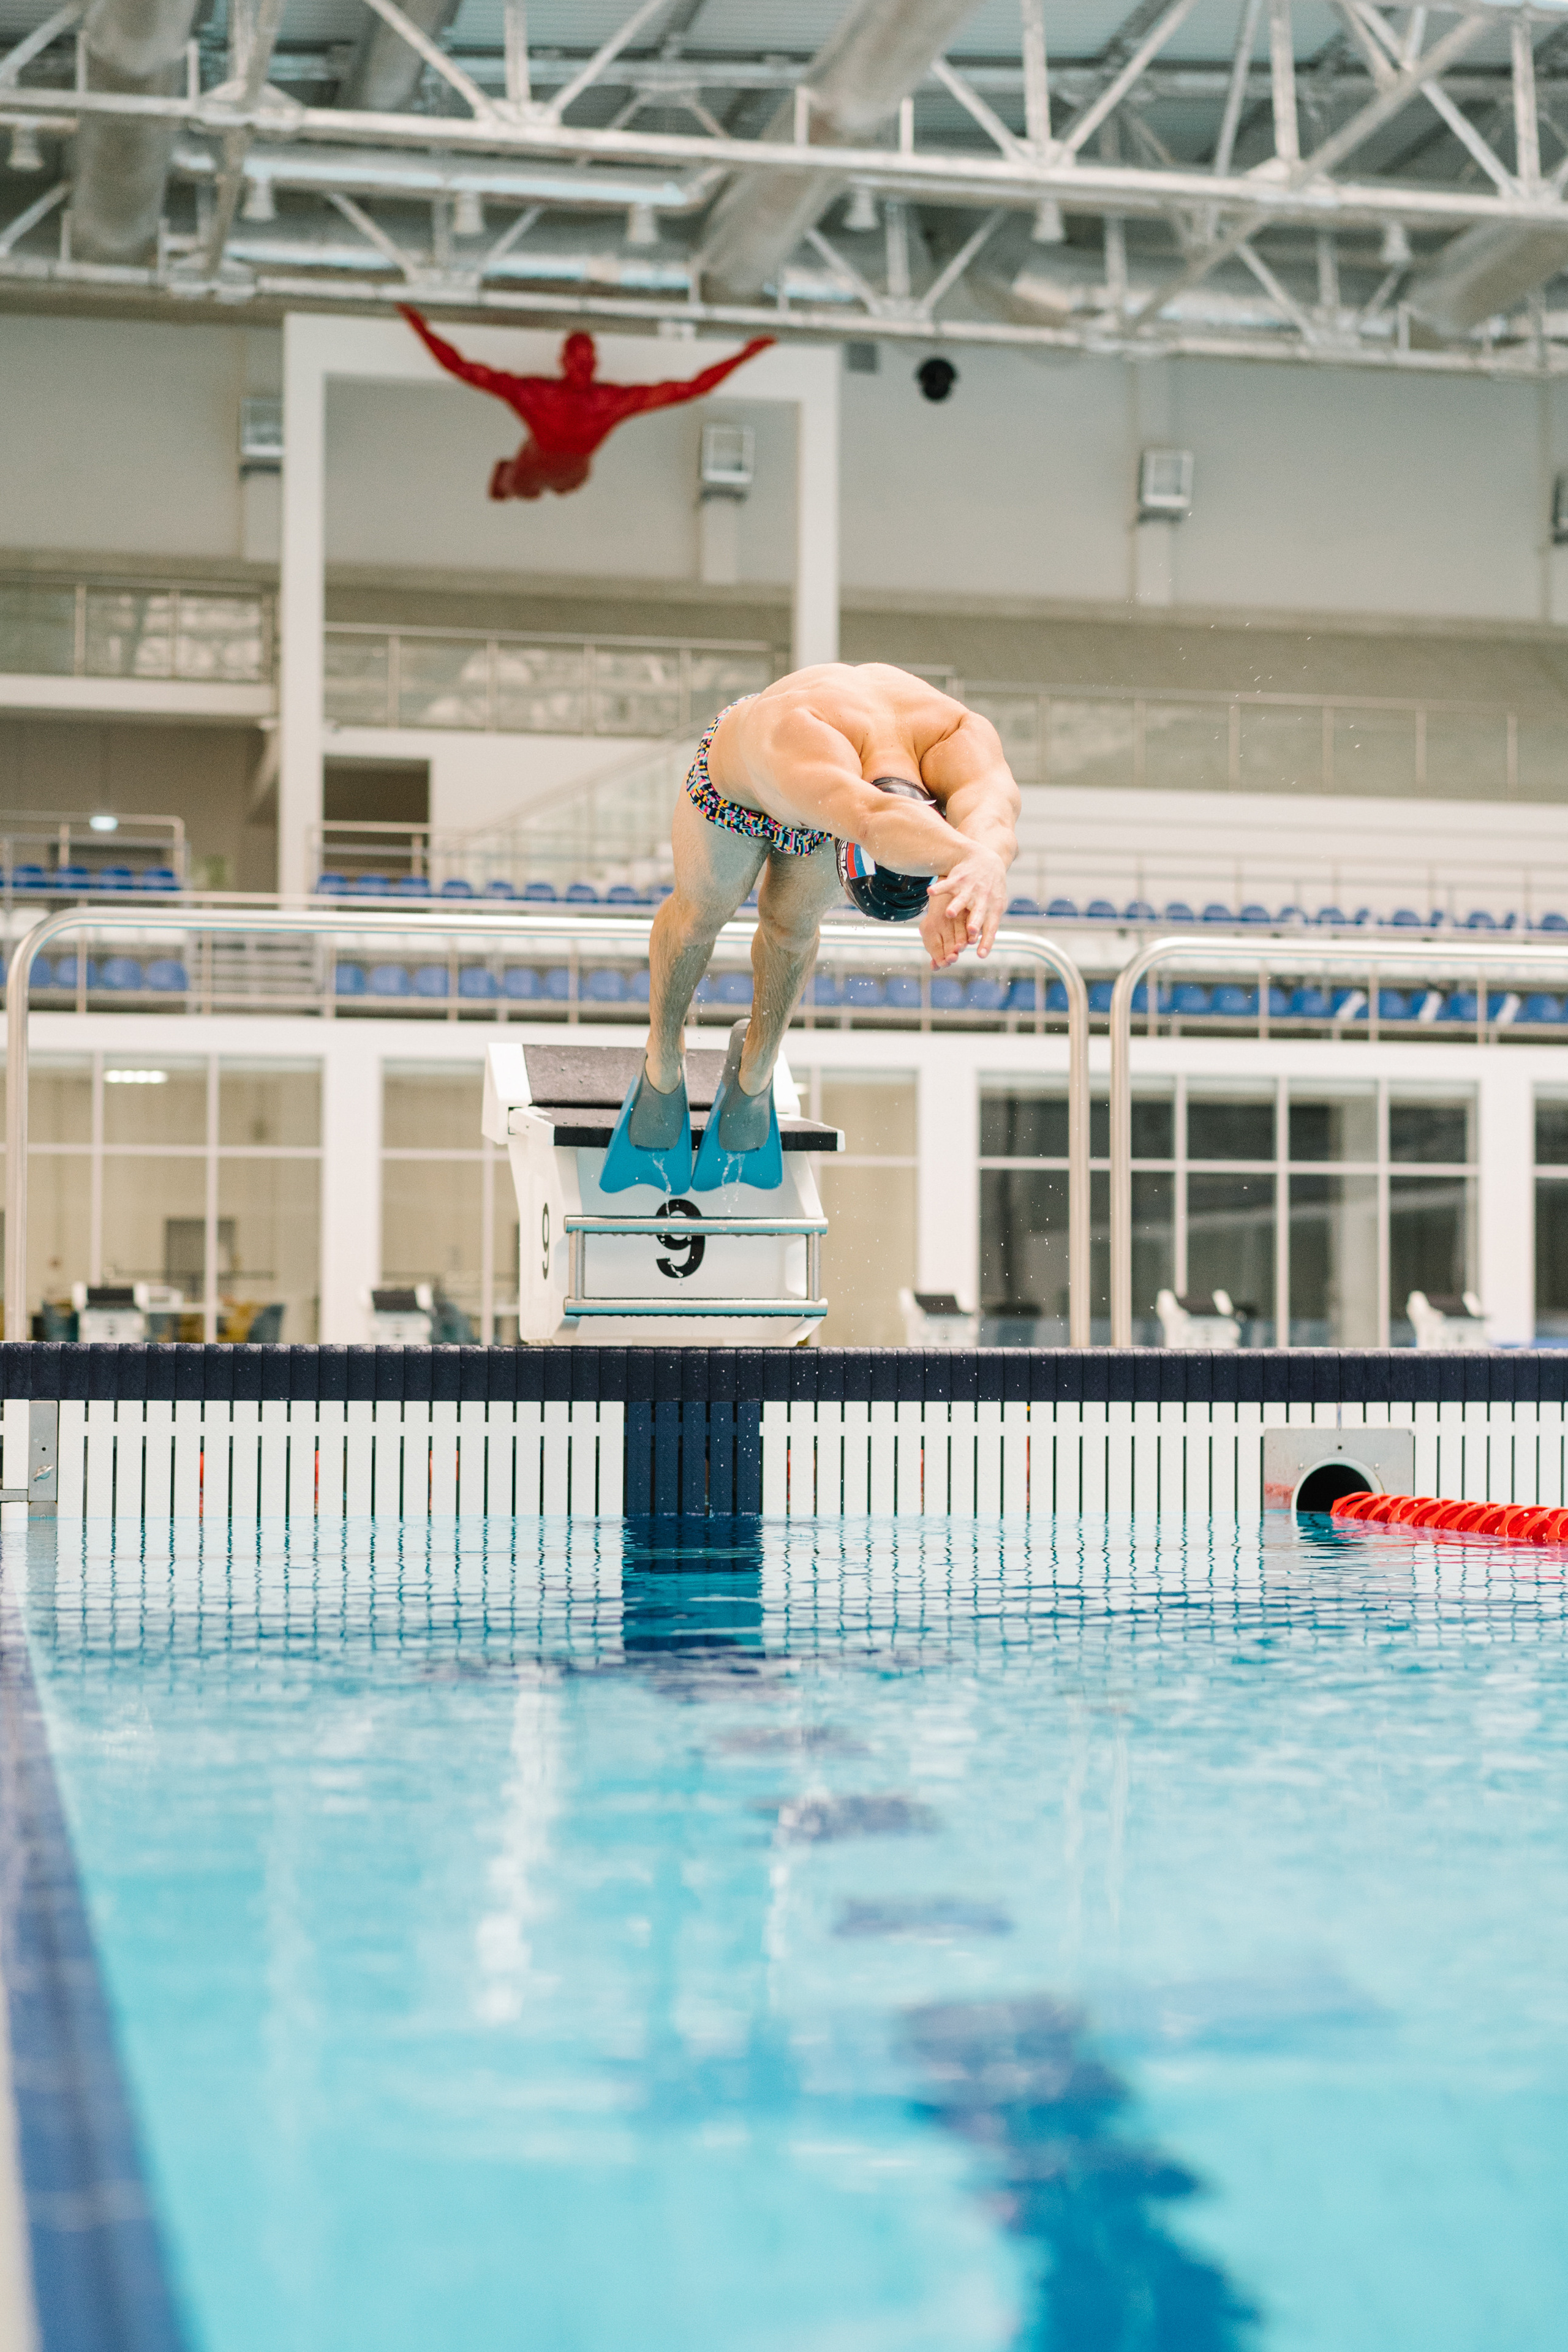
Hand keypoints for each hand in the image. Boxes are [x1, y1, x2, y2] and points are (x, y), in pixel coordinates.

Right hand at [921, 848, 1007, 968]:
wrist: (986, 860)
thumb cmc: (991, 890)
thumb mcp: (996, 907)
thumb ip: (989, 927)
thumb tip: (983, 952)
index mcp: (993, 908)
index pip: (991, 927)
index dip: (987, 941)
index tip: (981, 955)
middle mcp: (983, 899)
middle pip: (979, 912)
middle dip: (975, 922)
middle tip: (972, 931)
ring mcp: (970, 888)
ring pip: (962, 898)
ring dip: (956, 906)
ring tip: (949, 913)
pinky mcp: (958, 879)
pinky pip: (947, 884)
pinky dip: (939, 888)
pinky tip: (930, 892)